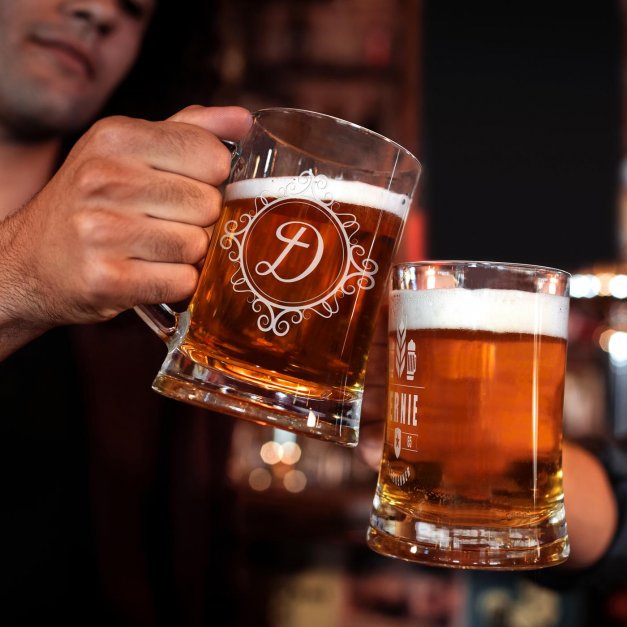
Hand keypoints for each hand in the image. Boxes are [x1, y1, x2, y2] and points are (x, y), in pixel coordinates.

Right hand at [0, 105, 251, 352]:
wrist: (31, 261)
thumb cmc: (92, 203)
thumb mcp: (128, 151)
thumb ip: (188, 130)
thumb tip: (243, 120)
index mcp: (115, 137)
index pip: (212, 155)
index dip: (212, 179)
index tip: (187, 186)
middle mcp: (104, 178)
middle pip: (208, 204)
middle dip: (197, 220)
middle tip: (163, 223)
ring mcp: (101, 230)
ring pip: (197, 245)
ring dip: (185, 254)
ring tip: (152, 249)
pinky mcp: (106, 278)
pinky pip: (181, 282)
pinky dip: (174, 284)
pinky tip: (147, 273)